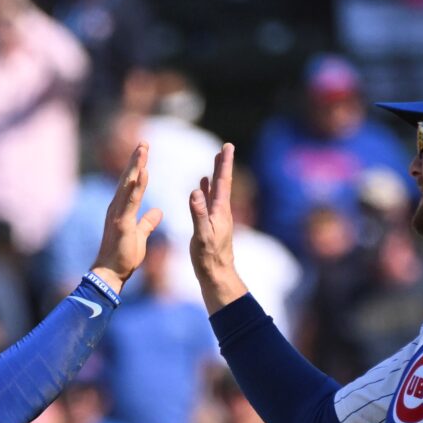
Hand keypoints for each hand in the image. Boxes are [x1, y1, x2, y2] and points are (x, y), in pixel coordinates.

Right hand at [88, 142, 160, 290]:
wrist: (110, 274)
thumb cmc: (123, 256)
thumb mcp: (140, 234)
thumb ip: (148, 221)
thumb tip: (158, 211)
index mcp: (122, 210)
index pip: (131, 184)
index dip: (138, 167)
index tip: (144, 152)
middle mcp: (117, 207)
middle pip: (128, 179)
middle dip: (136, 159)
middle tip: (143, 141)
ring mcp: (118, 214)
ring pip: (128, 185)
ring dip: (136, 166)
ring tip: (143, 149)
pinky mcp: (122, 223)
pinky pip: (132, 201)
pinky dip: (138, 186)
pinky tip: (144, 173)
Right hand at [186, 143, 245, 311]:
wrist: (217, 275)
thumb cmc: (208, 258)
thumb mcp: (202, 235)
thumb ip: (198, 213)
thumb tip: (196, 190)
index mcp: (220, 211)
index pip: (223, 182)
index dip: (224, 164)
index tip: (227, 146)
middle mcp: (221, 212)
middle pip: (222, 183)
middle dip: (222, 165)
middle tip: (225, 148)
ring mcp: (217, 218)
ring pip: (216, 192)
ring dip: (215, 176)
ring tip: (215, 163)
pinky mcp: (212, 225)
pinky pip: (209, 202)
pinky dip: (206, 191)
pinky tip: (202, 188)